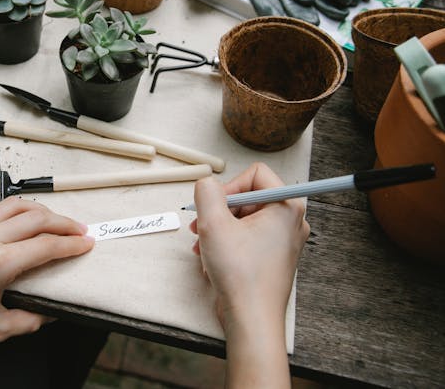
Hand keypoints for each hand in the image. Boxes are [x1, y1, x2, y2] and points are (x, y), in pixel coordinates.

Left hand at [0, 199, 92, 364]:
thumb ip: (30, 320)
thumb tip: (52, 312)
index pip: (46, 246)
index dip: (72, 244)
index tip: (87, 244)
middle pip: (37, 218)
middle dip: (64, 223)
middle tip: (80, 230)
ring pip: (16, 205)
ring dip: (42, 210)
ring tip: (56, 220)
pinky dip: (15, 208)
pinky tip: (23, 218)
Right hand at [190, 162, 308, 326]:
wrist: (252, 319)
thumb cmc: (242, 276)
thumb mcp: (213, 223)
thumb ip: (207, 193)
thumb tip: (206, 184)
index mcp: (286, 206)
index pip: (256, 174)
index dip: (229, 186)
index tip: (215, 206)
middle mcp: (290, 221)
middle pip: (249, 196)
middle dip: (220, 210)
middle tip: (202, 225)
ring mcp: (283, 240)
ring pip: (245, 219)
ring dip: (219, 228)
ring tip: (203, 244)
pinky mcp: (273, 256)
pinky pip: (247, 237)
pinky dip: (227, 243)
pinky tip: (212, 257)